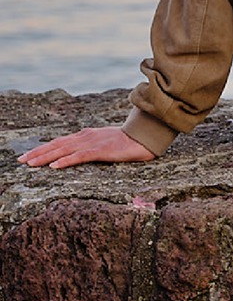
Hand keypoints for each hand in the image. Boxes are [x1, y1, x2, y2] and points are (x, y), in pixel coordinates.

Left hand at [16, 127, 154, 168]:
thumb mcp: (103, 141)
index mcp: (86, 135)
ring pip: (64, 150)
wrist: (144, 138)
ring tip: (30, 163)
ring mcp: (93, 143)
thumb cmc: (126, 142)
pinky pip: (80, 156)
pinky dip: (65, 160)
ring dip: (45, 156)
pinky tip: (55, 166)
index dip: (42, 148)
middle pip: (57, 144)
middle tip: (21, 160)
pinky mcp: (101, 150)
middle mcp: (86, 136)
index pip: (59, 141)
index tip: (27, 155)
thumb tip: (74, 152)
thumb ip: (89, 145)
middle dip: (37, 152)